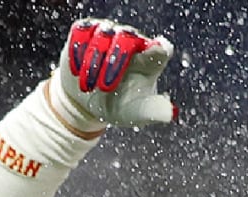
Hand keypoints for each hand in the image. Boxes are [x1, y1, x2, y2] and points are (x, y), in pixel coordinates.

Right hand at [53, 18, 176, 128]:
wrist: (87, 104)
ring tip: (87, 87)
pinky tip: (76, 71)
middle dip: (115, 63)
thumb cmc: (119, 106)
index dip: (160, 49)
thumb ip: (154, 111)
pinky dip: (78, 49)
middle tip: (104, 88)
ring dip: (94, 61)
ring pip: (104, 33)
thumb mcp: (137, 113)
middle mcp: (133, 41)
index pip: (162, 49)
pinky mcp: (87, 31)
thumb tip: (171, 114)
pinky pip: (82, 31)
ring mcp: (110, 33)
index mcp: (152, 60)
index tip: (158, 50)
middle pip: (128, 38)